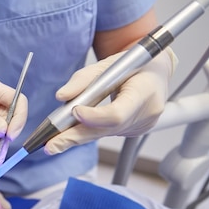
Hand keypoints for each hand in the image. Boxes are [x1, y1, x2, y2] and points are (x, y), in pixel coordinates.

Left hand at [45, 48, 177, 154]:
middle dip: (75, 137)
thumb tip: (61, 96)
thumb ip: (83, 79)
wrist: (157, 72)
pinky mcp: (135, 131)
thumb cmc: (133, 64)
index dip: (95, 116)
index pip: (117, 113)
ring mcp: (142, 125)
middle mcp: (146, 113)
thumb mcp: (108, 63)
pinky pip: (108, 133)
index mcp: (144, 92)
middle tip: (51, 145)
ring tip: (55, 141)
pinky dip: (90, 131)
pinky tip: (74, 131)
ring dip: (79, 135)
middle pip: (106, 130)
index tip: (75, 112)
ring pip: (104, 133)